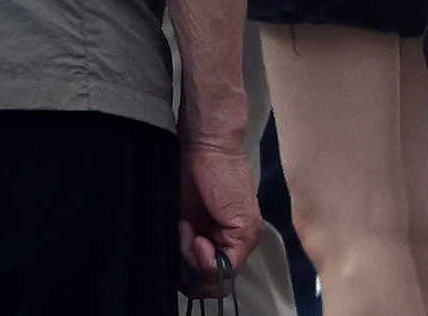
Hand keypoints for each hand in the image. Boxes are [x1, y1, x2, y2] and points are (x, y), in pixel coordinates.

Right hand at [176, 139, 263, 297]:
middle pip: (214, 280)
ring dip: (193, 257)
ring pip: (216, 274)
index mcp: (226, 237)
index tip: (180, 250)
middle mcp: (240, 241)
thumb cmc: (196, 174)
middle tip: (184, 239)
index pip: (212, 275)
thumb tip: (186, 272)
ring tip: (188, 229)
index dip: (192, 272)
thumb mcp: (188, 219)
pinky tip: (196, 235)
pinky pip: (223, 265)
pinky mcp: (246, 232)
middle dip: (191, 267)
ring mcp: (247, 238)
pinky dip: (202, 255)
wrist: (208, 147)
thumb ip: (190, 246)